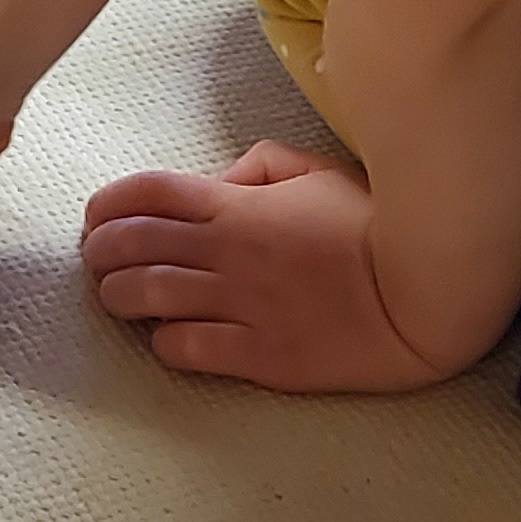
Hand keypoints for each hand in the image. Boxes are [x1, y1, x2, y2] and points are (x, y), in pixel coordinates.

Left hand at [78, 141, 466, 394]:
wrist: (423, 297)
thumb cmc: (375, 230)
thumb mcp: (322, 173)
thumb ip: (265, 166)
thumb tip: (224, 176)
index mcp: (239, 205)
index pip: (146, 192)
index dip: (108, 203)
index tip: (97, 216)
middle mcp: (228, 252)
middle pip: (130, 244)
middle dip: (100, 251)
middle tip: (97, 260)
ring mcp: (240, 305)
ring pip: (144, 297)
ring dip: (116, 296)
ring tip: (115, 299)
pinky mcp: (257, 355)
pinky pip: (184, 348)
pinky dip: (162, 342)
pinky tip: (166, 338)